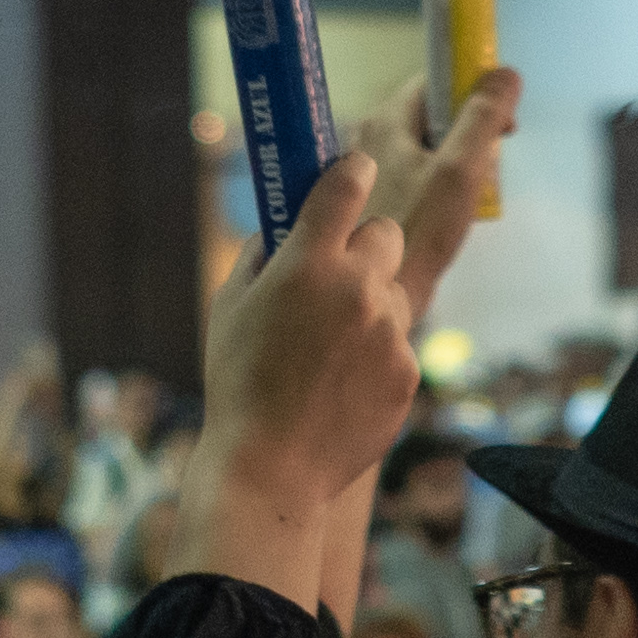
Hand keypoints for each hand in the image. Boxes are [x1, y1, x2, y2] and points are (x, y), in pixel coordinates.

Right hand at [196, 149, 420, 549]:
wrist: (271, 467)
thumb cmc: (238, 385)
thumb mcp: (229, 308)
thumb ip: (259, 257)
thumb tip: (283, 231)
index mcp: (307, 262)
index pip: (348, 182)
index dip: (352, 171)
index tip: (354, 171)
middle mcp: (357, 287)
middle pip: (386, 232)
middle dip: (365, 245)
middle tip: (339, 275)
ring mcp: (389, 331)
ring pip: (393, 292)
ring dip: (371, 305)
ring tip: (330, 350)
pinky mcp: (408, 370)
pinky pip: (398, 344)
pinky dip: (377, 356)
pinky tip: (342, 386)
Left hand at [344, 64, 518, 322]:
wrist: (365, 306)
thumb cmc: (413, 236)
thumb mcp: (458, 173)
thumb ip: (482, 120)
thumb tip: (506, 71)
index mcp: (384, 122)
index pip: (434, 85)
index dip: (473, 96)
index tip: (502, 126)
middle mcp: (365, 141)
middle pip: (428, 122)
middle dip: (463, 141)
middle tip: (485, 176)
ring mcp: (360, 177)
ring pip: (418, 156)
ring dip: (448, 173)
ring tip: (460, 209)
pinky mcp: (361, 208)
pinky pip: (405, 186)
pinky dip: (427, 197)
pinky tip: (436, 229)